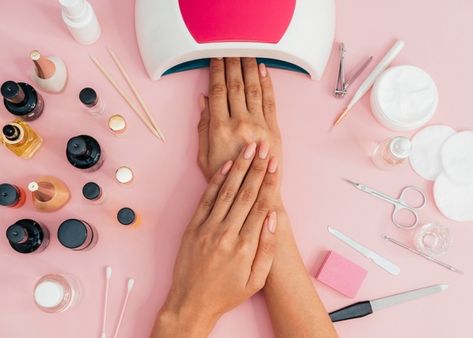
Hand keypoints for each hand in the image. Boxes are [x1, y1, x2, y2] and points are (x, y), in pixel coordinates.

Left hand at [153, 142, 279, 337]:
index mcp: (245, 246)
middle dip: (257, 168)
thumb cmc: (227, 293)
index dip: (269, 182)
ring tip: (248, 149)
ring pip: (226, 192)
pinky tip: (225, 167)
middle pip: (245, 193)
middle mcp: (227, 233)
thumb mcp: (256, 280)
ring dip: (239, 168)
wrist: (192, 303)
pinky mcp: (193, 227)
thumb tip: (272, 218)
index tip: (275, 164)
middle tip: (264, 147)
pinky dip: (216, 181)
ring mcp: (208, 228)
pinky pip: (206, 200)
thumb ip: (267, 249)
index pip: (261, 205)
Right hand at [198, 58, 281, 180]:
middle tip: (230, 49)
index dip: (216, 72)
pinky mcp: (273, 128)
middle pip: (235, 86)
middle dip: (232, 64)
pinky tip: (263, 71)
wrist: (254, 194)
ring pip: (253, 89)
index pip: (217, 92)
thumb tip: (203, 100)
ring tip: (246, 53)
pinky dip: (267, 84)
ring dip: (249, 68)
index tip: (215, 59)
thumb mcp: (204, 157)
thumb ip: (202, 127)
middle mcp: (240, 123)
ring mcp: (259, 125)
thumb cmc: (226, 179)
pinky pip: (270, 101)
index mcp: (220, 129)